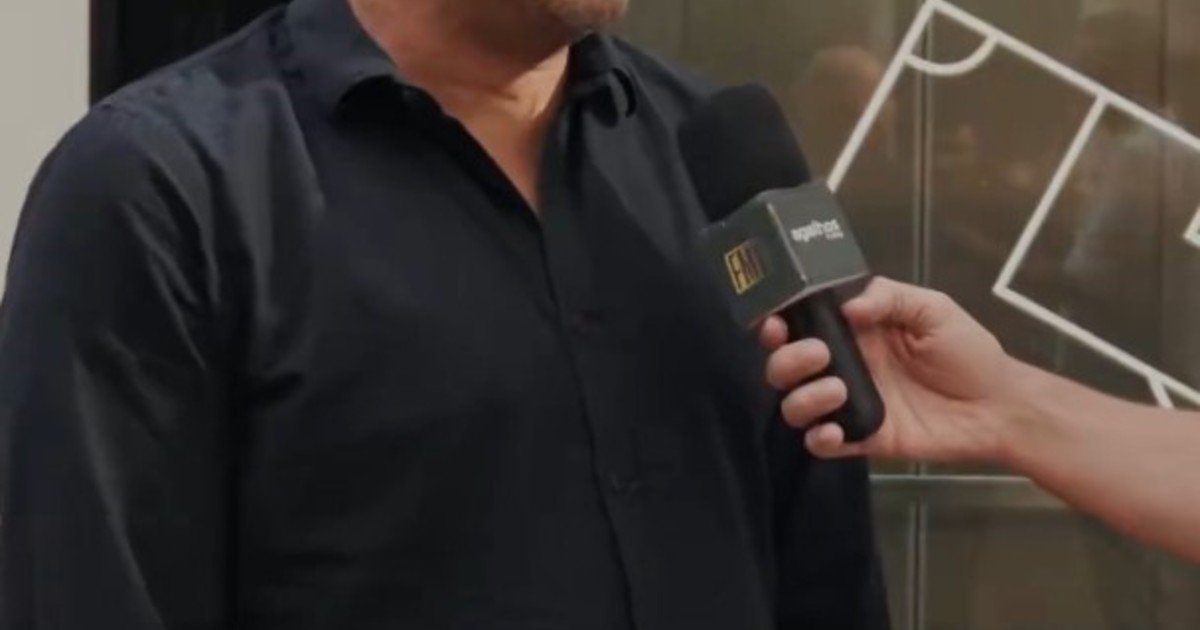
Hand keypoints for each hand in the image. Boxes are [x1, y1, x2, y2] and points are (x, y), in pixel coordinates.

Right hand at [761, 277, 1019, 461]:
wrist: (999, 406)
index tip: (776, 321)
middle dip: (787, 359)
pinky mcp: (862, 439)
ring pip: (795, 405)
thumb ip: (889, 298)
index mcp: (854, 330)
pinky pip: (822, 444)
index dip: (779, 322)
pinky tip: (835, 432)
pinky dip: (818, 438)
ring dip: (803, 397)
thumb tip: (846, 307)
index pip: (802, 324)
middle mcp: (843, 366)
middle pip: (787, 365)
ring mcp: (850, 405)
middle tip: (818, 354)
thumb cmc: (968, 352)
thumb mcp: (934, 309)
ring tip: (838, 391)